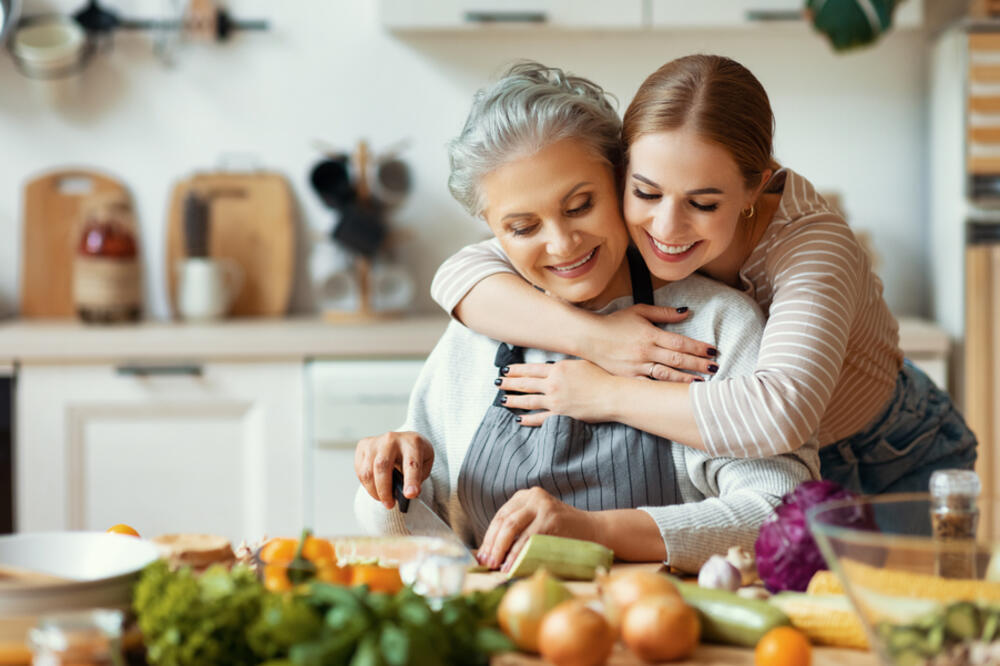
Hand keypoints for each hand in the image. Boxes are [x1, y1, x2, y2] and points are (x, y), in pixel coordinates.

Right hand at [354, 431, 433, 509]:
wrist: (404, 441)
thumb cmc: (415, 455)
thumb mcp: (425, 465)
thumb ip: (417, 479)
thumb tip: (406, 494)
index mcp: (412, 442)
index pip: (411, 463)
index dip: (411, 480)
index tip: (410, 495)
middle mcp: (392, 439)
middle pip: (382, 467)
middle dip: (385, 491)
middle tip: (390, 504)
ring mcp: (375, 442)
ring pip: (368, 472)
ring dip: (374, 491)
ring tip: (384, 499)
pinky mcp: (363, 446)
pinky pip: (360, 471)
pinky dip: (367, 485)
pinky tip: (376, 487)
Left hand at [478, 487, 595, 571]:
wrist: (594, 529)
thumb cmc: (563, 532)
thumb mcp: (538, 522)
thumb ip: (518, 531)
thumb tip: (490, 554)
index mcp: (525, 496)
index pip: (500, 516)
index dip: (488, 537)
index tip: (481, 556)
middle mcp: (532, 496)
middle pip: (503, 521)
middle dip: (492, 545)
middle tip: (486, 564)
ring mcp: (542, 505)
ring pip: (512, 528)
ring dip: (501, 550)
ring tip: (496, 566)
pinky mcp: (550, 518)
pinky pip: (527, 538)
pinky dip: (516, 554)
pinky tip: (511, 566)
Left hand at [497, 359, 615, 425]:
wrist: (613, 395)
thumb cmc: (602, 377)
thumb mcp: (580, 364)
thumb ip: (563, 366)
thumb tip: (551, 368)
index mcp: (557, 369)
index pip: (530, 369)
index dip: (515, 370)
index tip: (505, 370)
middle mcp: (553, 384)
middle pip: (525, 383)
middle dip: (509, 383)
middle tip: (497, 383)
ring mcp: (555, 401)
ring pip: (528, 400)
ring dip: (513, 400)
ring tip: (502, 400)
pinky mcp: (560, 415)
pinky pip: (539, 418)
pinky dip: (527, 419)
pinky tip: (518, 419)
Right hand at [582, 304, 716, 380]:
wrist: (588, 337)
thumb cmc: (614, 322)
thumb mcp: (639, 311)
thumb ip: (663, 313)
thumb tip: (686, 312)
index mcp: (650, 334)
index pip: (680, 342)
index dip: (698, 347)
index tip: (712, 350)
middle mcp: (645, 351)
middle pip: (677, 359)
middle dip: (698, 364)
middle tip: (715, 367)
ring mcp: (636, 366)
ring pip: (666, 374)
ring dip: (685, 379)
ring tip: (702, 382)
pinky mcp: (628, 377)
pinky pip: (649, 385)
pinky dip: (664, 389)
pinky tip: (675, 393)